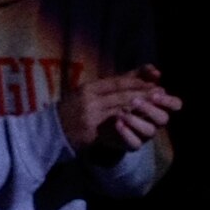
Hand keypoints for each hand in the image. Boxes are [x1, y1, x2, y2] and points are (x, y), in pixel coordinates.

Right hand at [60, 65, 183, 155]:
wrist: (50, 130)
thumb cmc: (70, 112)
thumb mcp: (85, 94)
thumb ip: (106, 88)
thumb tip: (130, 78)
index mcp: (88, 87)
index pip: (116, 80)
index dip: (136, 80)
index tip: (152, 81)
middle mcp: (89, 98)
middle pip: (120, 92)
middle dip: (142, 92)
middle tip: (159, 92)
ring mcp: (89, 114)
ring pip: (119, 107)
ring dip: (138, 106)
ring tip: (153, 105)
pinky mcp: (90, 129)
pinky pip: (112, 125)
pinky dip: (127, 121)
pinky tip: (139, 121)